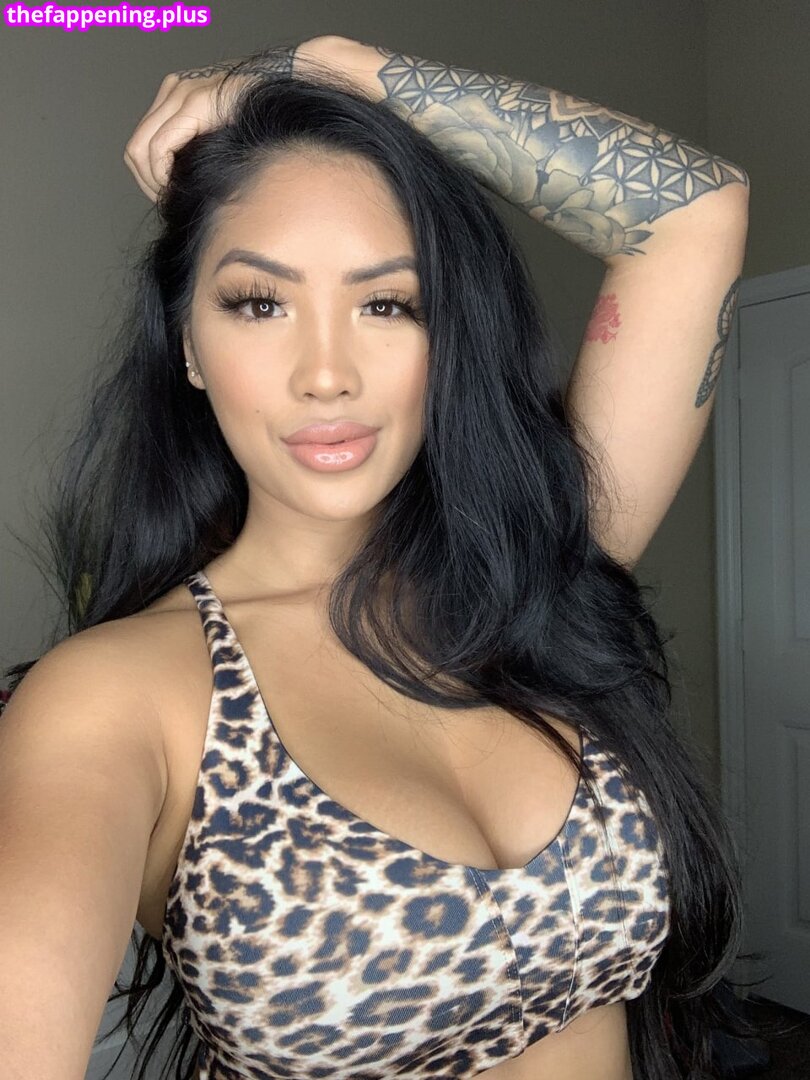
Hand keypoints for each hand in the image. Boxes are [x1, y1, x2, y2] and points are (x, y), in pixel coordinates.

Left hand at [123, 36, 339, 201]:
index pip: (143, 142)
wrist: (290, 85)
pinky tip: (180, 184)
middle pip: (135, 147)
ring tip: (175, 195)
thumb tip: (184, 185)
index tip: (169, 197)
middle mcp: (174, 90)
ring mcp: (181, 93)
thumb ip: (202, 150)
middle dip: (147, 182)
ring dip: (153, 180)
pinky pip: (159, 146)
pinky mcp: (193, 102)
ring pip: (140, 148)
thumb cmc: (266, 117)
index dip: (148, 177)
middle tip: (168, 202)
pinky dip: (162, 172)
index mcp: (177, 97)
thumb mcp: (225, 137)